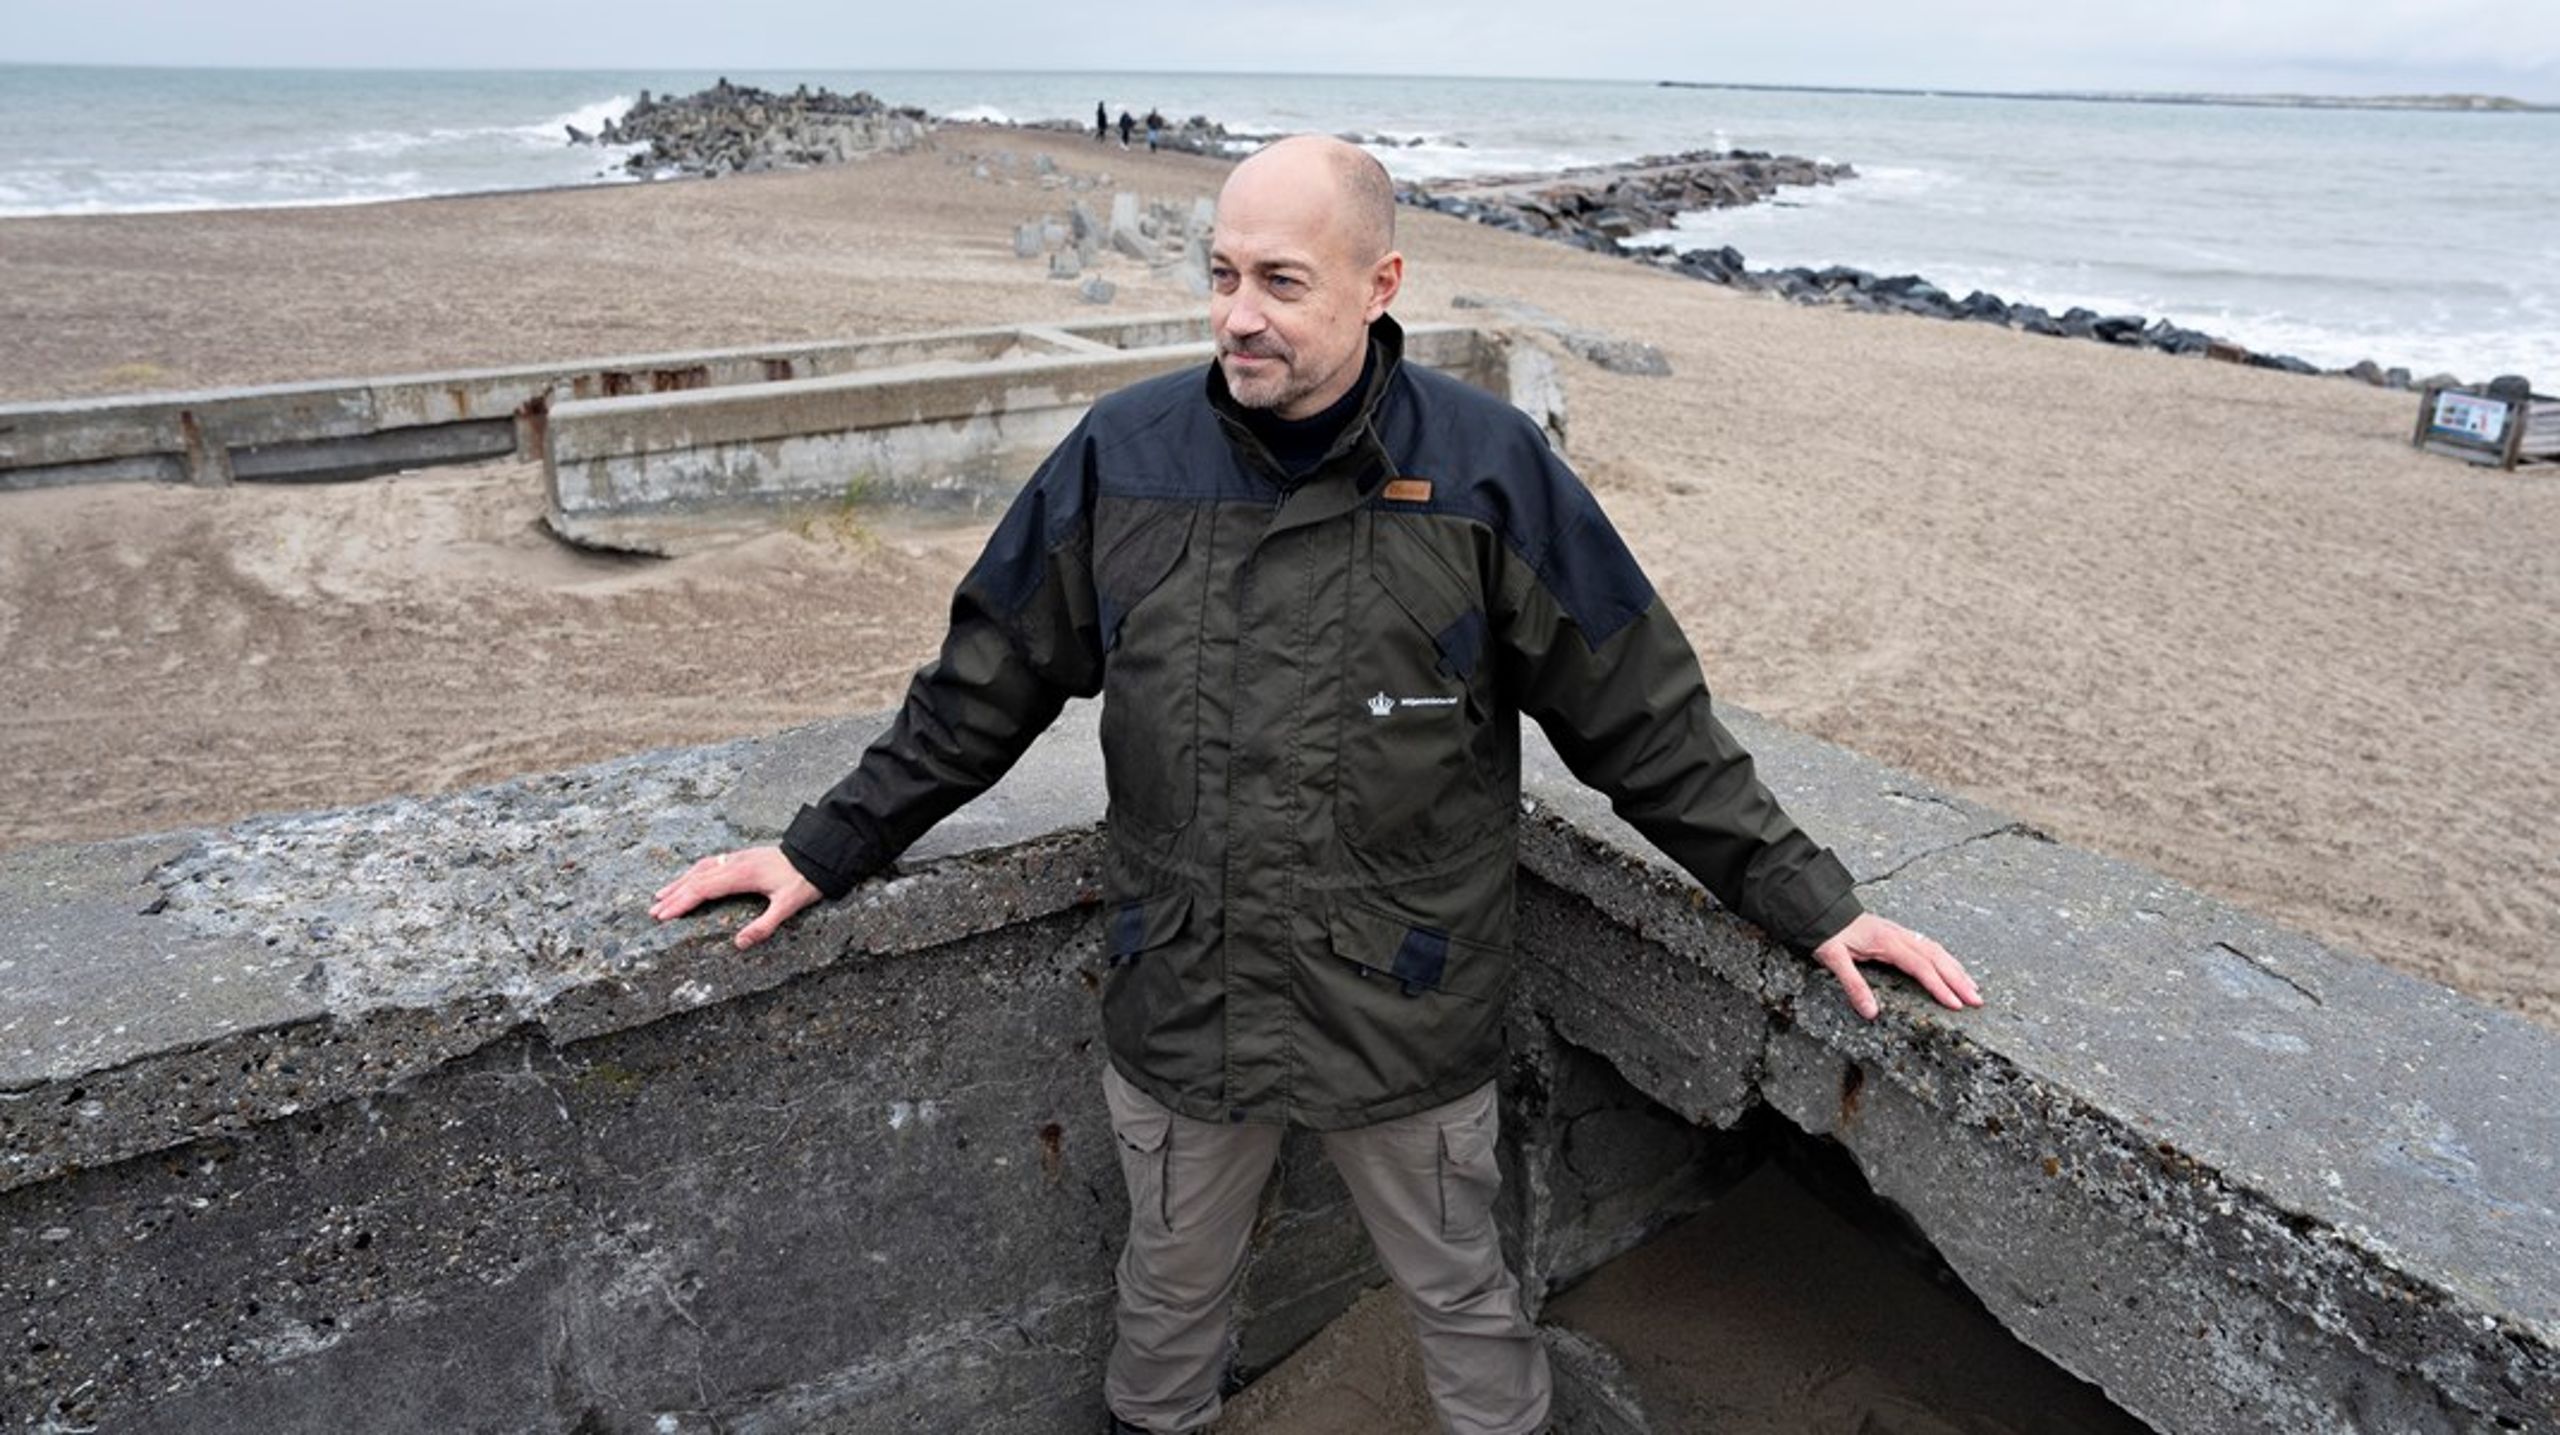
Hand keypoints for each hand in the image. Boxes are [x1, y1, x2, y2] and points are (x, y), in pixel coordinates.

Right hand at [649, 845, 823, 950]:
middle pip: (696, 879)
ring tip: (661, 895)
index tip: (663, 915)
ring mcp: (738, 858)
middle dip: (673, 896)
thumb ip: (765, 925)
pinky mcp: (743, 857)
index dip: (681, 902)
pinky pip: (710, 864)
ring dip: (680, 882)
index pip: (702, 889)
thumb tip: (739, 944)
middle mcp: (736, 863)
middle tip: (653, 912)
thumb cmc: (805, 880)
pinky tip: (690, 879)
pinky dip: (694, 873)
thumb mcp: (789, 906)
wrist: (819, 854)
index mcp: (742, 874)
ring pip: (701, 868)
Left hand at [1811, 913, 1983, 1021]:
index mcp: (1887, 942)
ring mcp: (1901, 933)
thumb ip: (1853, 985)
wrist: (1820, 909)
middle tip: (1977, 1001)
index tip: (1955, 1004)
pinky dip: (1946, 959)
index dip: (1939, 986)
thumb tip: (1871, 1012)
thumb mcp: (1833, 958)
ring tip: (1974, 988)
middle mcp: (1899, 935)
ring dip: (1957, 969)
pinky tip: (1953, 969)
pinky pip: (1929, 946)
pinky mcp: (1898, 934)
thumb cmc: (1826, 933)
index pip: (1921, 966)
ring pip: (1937, 950)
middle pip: (1937, 958)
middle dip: (1959, 980)